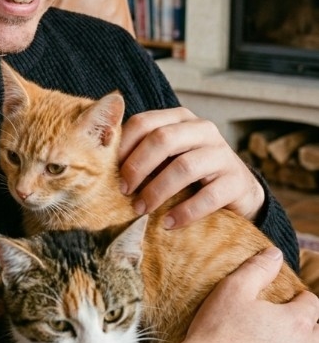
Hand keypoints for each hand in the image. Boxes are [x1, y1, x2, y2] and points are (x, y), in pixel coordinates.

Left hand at [119, 106, 263, 227]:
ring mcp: (222, 154)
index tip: (110, 171)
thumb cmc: (191, 174)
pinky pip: (208, 196)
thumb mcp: (167, 157)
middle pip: (162, 139)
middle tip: (124, 191)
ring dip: (157, 191)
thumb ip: (143, 154)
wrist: (239, 191)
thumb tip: (103, 166)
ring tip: (141, 209)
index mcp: (180, 119)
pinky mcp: (237, 181)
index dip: (123, 146)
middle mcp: (203, 129)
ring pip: (183, 167)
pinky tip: (169, 223)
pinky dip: (184, 212)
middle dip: (137, 167)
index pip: (144, 122)